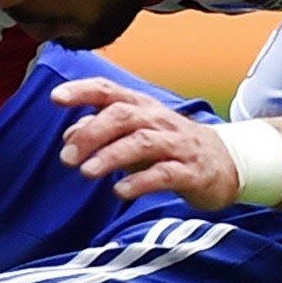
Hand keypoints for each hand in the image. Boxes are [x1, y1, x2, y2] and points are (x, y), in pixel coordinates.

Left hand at [52, 78, 240, 208]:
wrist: (226, 163)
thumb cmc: (171, 146)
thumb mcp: (134, 135)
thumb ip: (101, 132)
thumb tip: (69, 135)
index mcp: (141, 107)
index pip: (108, 91)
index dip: (81, 91)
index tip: (55, 98)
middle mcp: (158, 120)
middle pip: (122, 116)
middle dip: (91, 134)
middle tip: (67, 157)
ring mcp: (177, 145)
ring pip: (142, 142)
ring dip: (111, 156)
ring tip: (87, 172)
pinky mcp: (191, 172)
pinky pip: (165, 173)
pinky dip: (140, 182)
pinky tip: (121, 191)